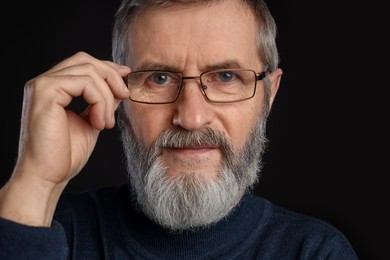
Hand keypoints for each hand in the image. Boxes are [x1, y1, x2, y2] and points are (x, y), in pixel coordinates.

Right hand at [0, 52, 129, 225]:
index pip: (83, 63)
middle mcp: (45, 82)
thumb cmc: (66, 154)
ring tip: (107, 122)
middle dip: (111, 76)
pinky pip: (84, 83)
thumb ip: (103, 102)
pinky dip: (100, 102)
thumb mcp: (92, 121)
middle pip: (85, 60)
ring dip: (107, 96)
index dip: (107, 67)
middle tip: (125, 95)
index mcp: (54, 88)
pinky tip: (99, 123)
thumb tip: (120, 85)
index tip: (126, 78)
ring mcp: (43, 85)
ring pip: (88, 71)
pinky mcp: (45, 92)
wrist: (48, 176)